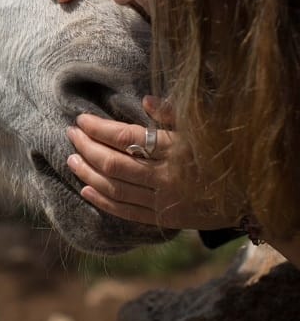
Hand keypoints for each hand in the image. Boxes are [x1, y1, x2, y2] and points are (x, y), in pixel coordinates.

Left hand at [67, 97, 235, 230]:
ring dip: (88, 174)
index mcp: (174, 149)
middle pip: (114, 163)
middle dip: (87, 148)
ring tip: (71, 159)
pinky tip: (85, 189)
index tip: (81, 120)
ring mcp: (163, 201)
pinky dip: (102, 201)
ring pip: (115, 189)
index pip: (126, 138)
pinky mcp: (164, 219)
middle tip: (70, 134)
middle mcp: (165, 177)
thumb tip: (145, 100)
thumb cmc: (223, 153)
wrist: (249, 197)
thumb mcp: (204, 126)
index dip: (98, 129)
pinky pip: (125, 212)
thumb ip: (174, 114)